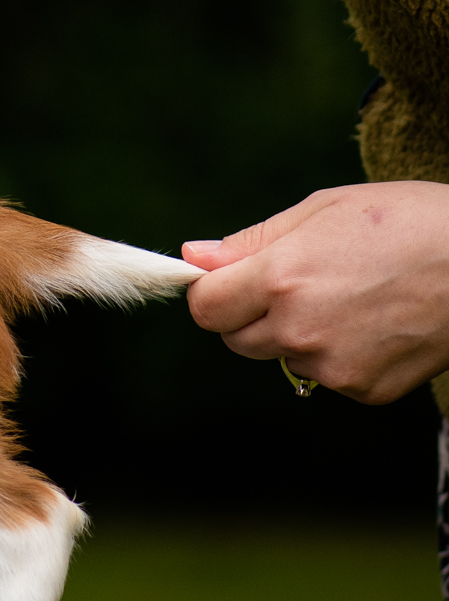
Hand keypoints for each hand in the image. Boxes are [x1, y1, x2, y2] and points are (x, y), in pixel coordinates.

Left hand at [184, 182, 448, 403]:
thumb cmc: (408, 221)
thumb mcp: (322, 210)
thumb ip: (251, 241)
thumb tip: (192, 256)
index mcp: (281, 279)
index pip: (205, 308)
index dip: (212, 292)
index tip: (229, 279)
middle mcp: (301, 329)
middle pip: (235, 338)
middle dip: (250, 313)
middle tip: (298, 281)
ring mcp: (334, 365)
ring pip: (281, 356)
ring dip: (296, 333)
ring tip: (350, 296)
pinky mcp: (366, 389)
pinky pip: (325, 374)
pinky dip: (338, 353)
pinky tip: (375, 322)